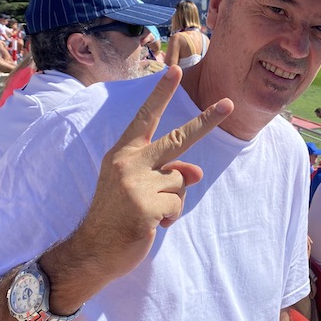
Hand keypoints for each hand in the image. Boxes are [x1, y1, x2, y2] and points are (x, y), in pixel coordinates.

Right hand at [74, 66, 232, 280]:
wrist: (91, 250)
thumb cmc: (117, 214)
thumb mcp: (137, 185)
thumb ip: (166, 171)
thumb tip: (197, 172)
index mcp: (124, 152)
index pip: (145, 117)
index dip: (160, 94)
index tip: (174, 70)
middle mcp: (129, 162)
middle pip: (178, 139)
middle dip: (207, 120)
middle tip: (229, 104)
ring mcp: (136, 183)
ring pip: (182, 181)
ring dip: (173, 200)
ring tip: (149, 212)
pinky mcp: (145, 206)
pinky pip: (177, 204)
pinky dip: (169, 217)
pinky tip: (149, 225)